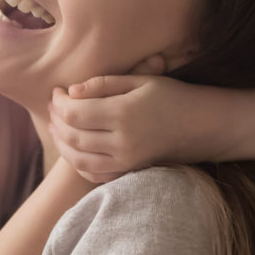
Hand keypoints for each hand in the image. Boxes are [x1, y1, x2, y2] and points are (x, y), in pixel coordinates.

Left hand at [48, 71, 184, 181]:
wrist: (203, 125)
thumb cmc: (172, 96)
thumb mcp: (140, 80)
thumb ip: (103, 84)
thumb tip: (71, 92)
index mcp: (124, 114)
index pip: (74, 113)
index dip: (59, 102)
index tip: (56, 91)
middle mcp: (123, 141)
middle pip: (72, 136)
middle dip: (56, 121)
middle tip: (52, 107)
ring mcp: (126, 161)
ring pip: (78, 159)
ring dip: (61, 143)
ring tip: (56, 126)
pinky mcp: (130, 171)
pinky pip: (94, 174)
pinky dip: (77, 162)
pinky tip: (73, 148)